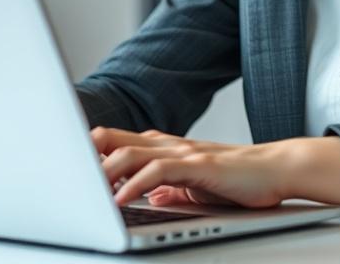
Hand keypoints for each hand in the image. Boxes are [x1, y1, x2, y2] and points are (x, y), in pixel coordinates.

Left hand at [90, 128, 339, 209]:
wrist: (278, 170)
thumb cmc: (239, 181)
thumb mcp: (195, 188)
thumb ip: (170, 189)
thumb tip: (146, 197)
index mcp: (167, 149)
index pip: (120, 143)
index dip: (91, 150)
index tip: (65, 163)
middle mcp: (171, 145)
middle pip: (117, 140)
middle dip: (86, 153)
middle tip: (61, 168)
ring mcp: (184, 153)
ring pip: (132, 153)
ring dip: (104, 170)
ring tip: (84, 188)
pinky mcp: (199, 165)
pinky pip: (160, 172)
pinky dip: (136, 184)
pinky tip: (121, 199)